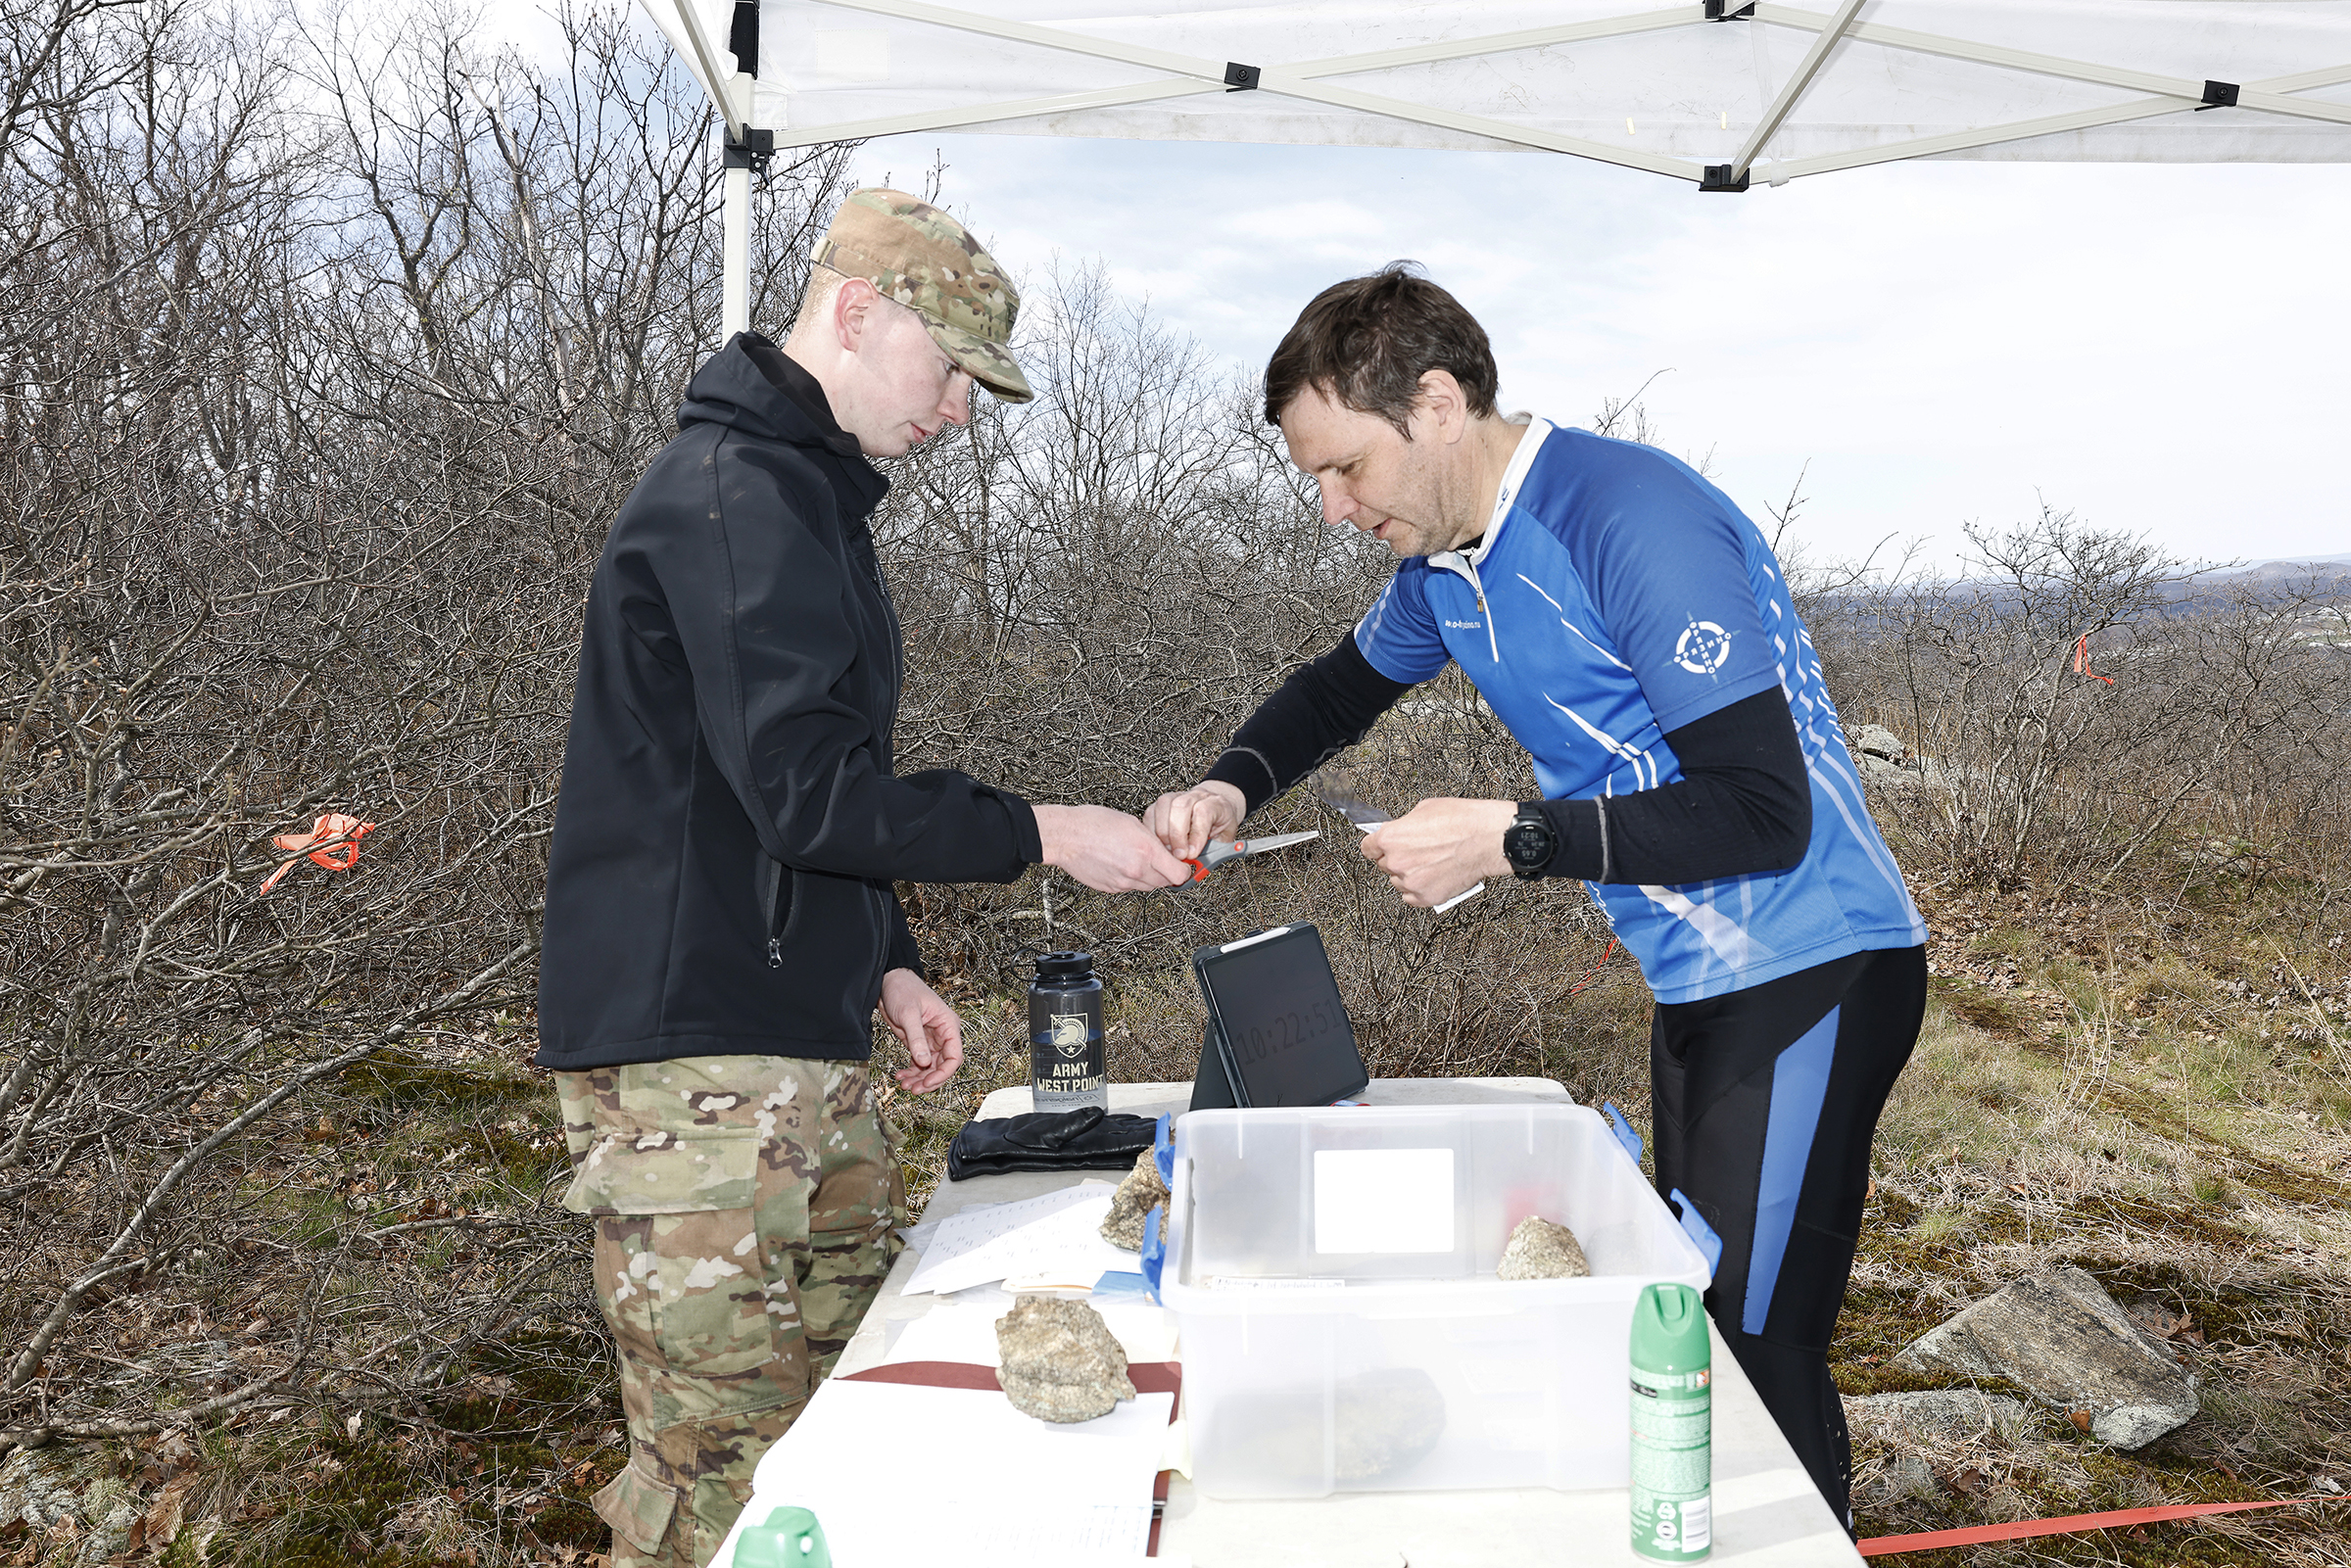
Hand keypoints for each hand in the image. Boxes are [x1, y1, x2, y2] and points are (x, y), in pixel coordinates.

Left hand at [878, 967, 962, 1092]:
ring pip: (930, 1067)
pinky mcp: (918, 1042)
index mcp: (948, 1025)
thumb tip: (924, 1063)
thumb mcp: (909, 1014)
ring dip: (919, 1078)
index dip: (943, 1073)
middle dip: (929, 1080)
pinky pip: (919, 1062)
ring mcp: (931, 1039)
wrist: (888, 981)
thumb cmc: (903, 989)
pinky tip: (900, 1075)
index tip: (927, 1083)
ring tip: (904, 1085)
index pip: (954, 1056)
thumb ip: (917, 1039)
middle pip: (943, 1066)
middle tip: (913, 1089)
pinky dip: (911, 1071)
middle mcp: (943, 1034)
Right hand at [1033, 803, 1195, 891]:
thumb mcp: (1132, 822)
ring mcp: (1123, 883)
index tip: (1183, 864)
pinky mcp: (1111, 889)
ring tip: (1139, 860)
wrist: (1065, 836)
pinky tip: (1122, 863)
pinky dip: (1132, 879)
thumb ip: (1152, 839)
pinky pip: (1130, 887)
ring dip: (1150, 877)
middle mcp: (1136, 871)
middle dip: (1168, 873)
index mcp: (1146, 851)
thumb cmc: (1093, 823)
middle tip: (1162, 860)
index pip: (1180, 874)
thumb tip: (1163, 849)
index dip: (1184, 870)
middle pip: (1166, 883)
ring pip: (1148, 887)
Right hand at [1143, 782, 1244, 861]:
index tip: (1192, 853)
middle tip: (1178, 855)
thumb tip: (1200, 865)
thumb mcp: (1225, 839)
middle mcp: (1195, 796)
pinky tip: (1157, 845)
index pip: (1203, 812)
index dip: (1196, 834)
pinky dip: (1151, 831)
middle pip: (1181, 806)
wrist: (1215, 808)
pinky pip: (1150, 813)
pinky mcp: (1161, 804)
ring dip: (1162, 832)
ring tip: (1167, 851)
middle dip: (1177, 834)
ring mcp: (1176, 796)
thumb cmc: (1220, 824)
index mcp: (1215, 803)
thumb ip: (1215, 850)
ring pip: (1163, 806)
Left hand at [1360, 797, 1514, 906]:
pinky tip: (1431, 878)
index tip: (1379, 847)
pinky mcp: (1426, 897)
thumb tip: (1401, 830)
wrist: (1488, 839)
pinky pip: (1411, 898)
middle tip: (1416, 852)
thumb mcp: (1424, 809)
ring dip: (1408, 875)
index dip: (1375, 846)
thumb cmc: (1463, 821)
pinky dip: (1418, 890)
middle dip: (1397, 858)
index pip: (1367, 847)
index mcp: (1391, 838)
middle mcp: (1397, 862)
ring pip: (1398, 882)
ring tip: (1428, 864)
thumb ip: (1405, 824)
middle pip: (1384, 865)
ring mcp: (1411, 882)